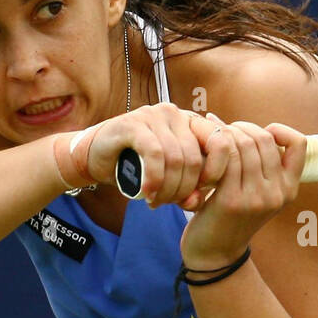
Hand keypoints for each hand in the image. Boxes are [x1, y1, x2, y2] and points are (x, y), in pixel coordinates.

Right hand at [75, 103, 232, 209]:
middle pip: (195, 158)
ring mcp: (155, 115)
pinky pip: (154, 154)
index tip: (200, 193)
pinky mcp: (134, 123)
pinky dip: (154, 178)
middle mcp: (177, 114)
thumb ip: (188, 190)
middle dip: (184, 189)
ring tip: (156, 201)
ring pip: (176, 159)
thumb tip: (197, 202)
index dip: (216, 172)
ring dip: (168, 188)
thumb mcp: (169, 180)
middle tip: (170, 203)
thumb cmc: (135, 168)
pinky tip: (148, 192)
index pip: (222, 143)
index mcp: (192, 123)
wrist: (96, 157)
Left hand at [179, 121, 306, 269]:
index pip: (299, 144)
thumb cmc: (231, 216)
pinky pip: (227, 157)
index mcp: (289, 188)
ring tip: (214, 139)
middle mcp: (278, 193)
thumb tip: (243, 125)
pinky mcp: (233, 201)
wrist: (215, 253)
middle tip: (225, 132)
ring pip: (244, 144)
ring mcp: (257, 198)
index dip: (280, 130)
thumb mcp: (258, 193)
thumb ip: (260, 165)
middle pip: (264, 139)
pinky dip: (214, 147)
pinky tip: (205, 149)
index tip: (261, 134)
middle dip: (242, 128)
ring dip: (225, 134)